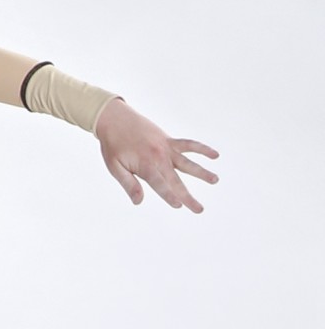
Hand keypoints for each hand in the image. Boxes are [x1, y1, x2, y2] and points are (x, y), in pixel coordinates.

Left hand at [94, 99, 218, 212]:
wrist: (115, 118)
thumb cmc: (113, 145)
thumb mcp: (115, 166)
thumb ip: (129, 184)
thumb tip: (138, 202)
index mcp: (145, 164)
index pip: (159, 184)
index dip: (168, 195)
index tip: (179, 206)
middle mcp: (159, 156)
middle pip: (175, 179)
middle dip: (187, 196)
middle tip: (199, 209)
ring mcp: (166, 148)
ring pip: (187, 162)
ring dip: (202, 172)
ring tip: (215, 180)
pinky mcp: (169, 140)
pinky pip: (188, 144)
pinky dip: (202, 149)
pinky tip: (215, 155)